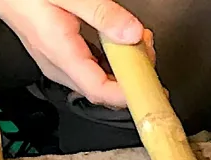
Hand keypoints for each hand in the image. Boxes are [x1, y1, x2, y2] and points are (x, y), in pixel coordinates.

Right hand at [0, 0, 148, 106]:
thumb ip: (101, 14)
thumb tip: (133, 34)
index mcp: (61, 54)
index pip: (101, 91)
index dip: (129, 94)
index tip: (151, 86)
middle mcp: (60, 67)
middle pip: (105, 90)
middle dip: (132, 77)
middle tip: (147, 51)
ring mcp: (60, 64)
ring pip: (100, 80)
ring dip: (124, 67)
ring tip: (139, 43)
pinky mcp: (61, 57)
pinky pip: (93, 68)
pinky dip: (111, 60)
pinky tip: (121, 42)